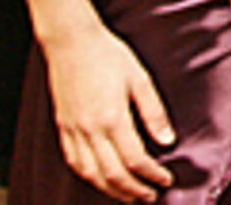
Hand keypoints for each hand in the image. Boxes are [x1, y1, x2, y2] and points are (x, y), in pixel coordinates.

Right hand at [42, 21, 175, 201]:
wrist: (72, 41)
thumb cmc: (108, 55)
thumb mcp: (140, 79)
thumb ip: (154, 112)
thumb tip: (167, 141)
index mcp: (112, 118)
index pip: (135, 160)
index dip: (152, 175)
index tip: (165, 180)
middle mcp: (90, 130)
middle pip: (112, 174)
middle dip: (133, 191)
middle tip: (150, 196)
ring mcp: (73, 130)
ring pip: (90, 174)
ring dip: (111, 190)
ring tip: (128, 195)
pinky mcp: (63, 127)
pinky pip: (74, 161)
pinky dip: (89, 176)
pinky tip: (100, 179)